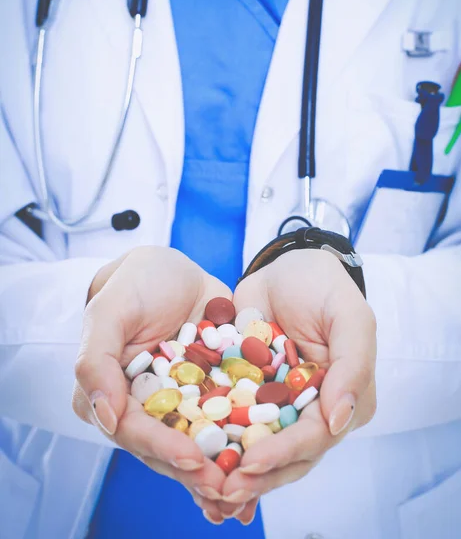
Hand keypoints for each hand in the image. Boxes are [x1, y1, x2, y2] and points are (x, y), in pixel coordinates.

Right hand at [72, 246, 230, 521]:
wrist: (176, 269)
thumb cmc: (136, 283)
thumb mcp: (110, 310)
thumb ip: (95, 360)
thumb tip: (104, 417)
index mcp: (109, 392)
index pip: (131, 428)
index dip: (161, 447)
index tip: (192, 459)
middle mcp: (143, 405)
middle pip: (166, 445)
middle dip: (195, 470)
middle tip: (227, 490)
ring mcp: (178, 401)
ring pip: (196, 441)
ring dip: (219, 469)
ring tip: (246, 494)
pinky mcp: (209, 393)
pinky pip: (224, 421)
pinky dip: (240, 444)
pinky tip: (261, 466)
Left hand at [218, 249, 376, 523]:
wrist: (286, 266)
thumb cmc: (323, 288)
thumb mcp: (349, 317)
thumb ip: (353, 365)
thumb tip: (339, 420)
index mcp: (342, 398)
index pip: (315, 436)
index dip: (285, 453)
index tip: (252, 462)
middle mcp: (309, 409)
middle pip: (286, 453)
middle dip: (256, 475)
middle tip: (222, 489)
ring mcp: (276, 403)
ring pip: (256, 444)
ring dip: (233, 469)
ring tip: (205, 488)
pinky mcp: (246, 390)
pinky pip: (230, 419)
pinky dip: (214, 441)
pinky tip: (191, 459)